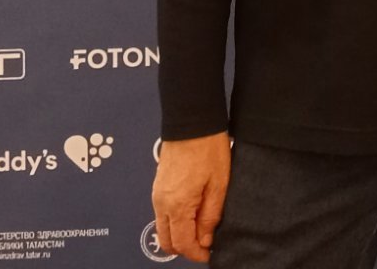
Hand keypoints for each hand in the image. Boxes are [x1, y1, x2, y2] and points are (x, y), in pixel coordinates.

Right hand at [152, 132, 231, 262]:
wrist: (192, 122)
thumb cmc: (207, 148)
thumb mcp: (218, 185)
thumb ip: (211, 215)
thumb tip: (206, 239)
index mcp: (177, 205)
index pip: (181, 244)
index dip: (197, 254)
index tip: (211, 254)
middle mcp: (161, 203)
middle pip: (167, 242)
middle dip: (186, 248)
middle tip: (206, 243)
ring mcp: (157, 194)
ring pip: (163, 228)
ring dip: (180, 234)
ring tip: (203, 226)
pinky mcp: (158, 187)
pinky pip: (163, 214)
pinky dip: (176, 221)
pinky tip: (194, 212)